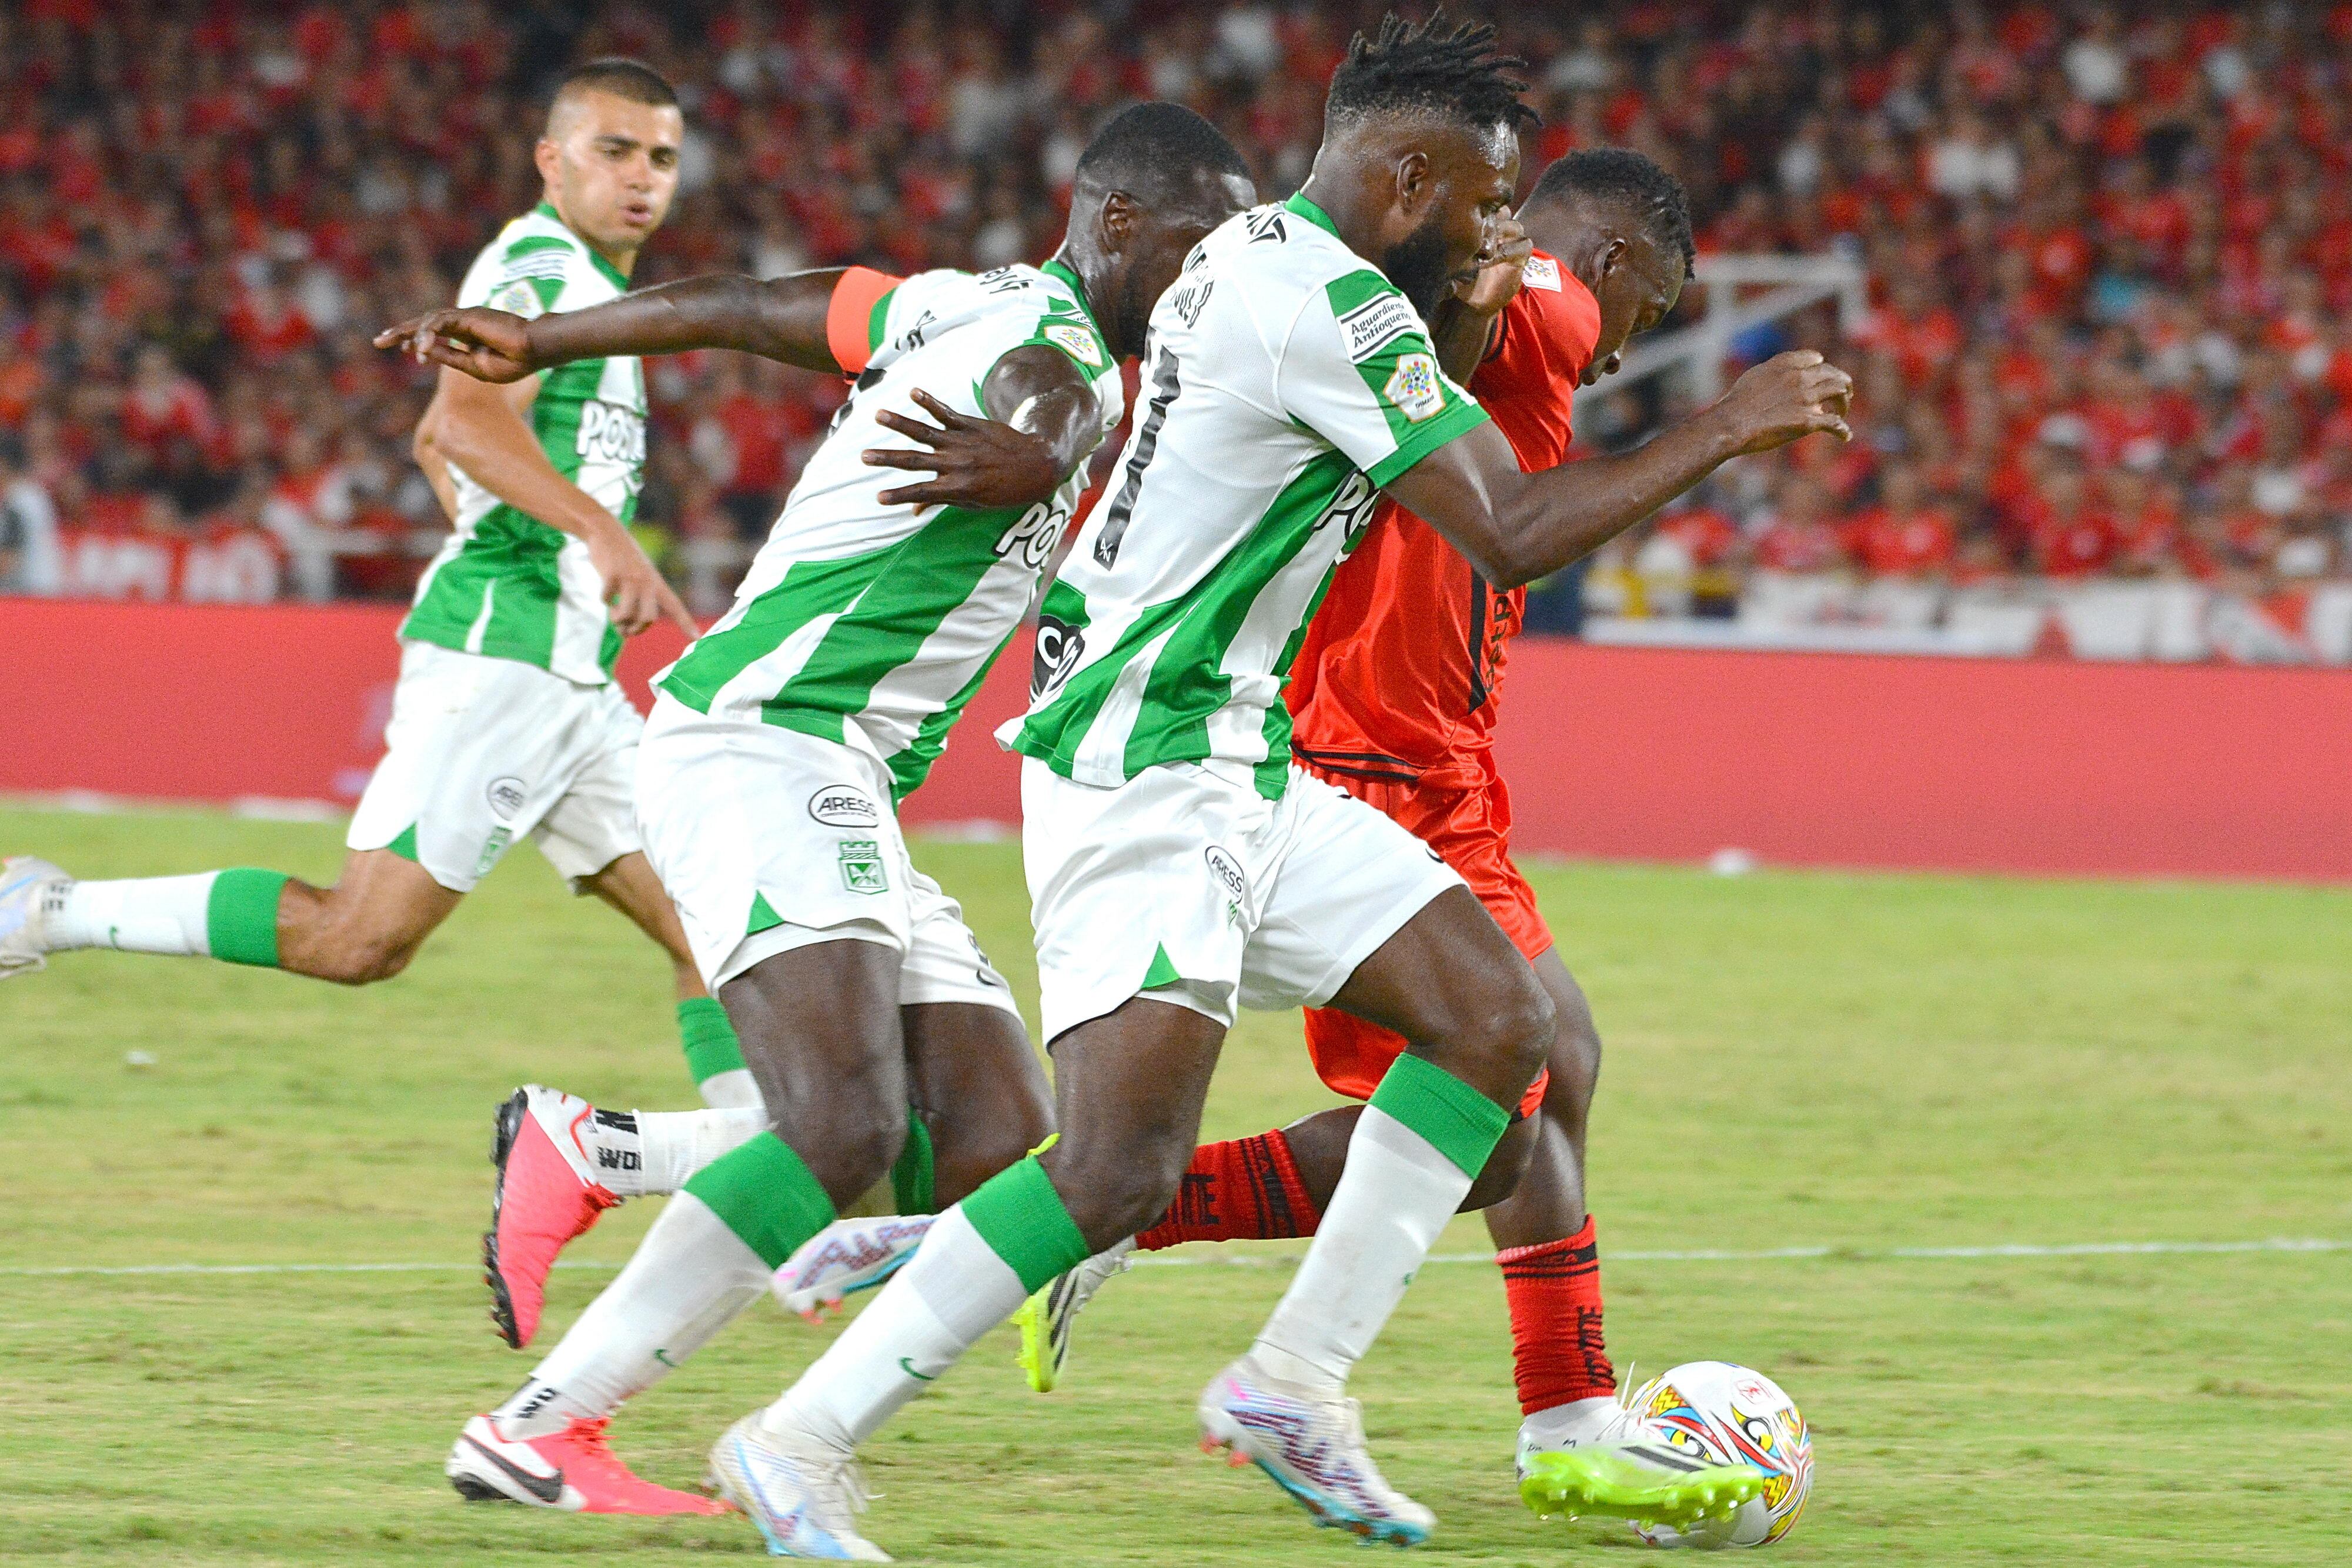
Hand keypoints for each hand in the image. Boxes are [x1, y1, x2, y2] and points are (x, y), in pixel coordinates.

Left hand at [374, 308, 538, 382]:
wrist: (534, 351)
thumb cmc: (513, 362)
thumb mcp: (474, 366)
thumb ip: (450, 357)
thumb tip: (424, 353)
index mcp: (466, 336)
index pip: (433, 334)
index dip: (415, 340)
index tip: (402, 349)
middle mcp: (463, 323)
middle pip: (425, 323)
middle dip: (401, 331)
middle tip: (378, 340)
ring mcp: (465, 317)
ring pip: (429, 321)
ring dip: (409, 332)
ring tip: (393, 344)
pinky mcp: (468, 316)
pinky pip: (441, 322)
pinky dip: (428, 334)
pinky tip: (419, 349)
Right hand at [586, 521, 696, 637]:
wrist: (607, 532)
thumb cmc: (623, 560)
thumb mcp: (638, 577)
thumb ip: (637, 602)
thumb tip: (625, 632)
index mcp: (657, 583)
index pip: (675, 606)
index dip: (686, 623)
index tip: (697, 638)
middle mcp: (647, 582)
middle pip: (648, 619)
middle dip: (636, 630)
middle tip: (625, 630)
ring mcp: (629, 579)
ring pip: (627, 614)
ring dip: (617, 620)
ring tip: (614, 614)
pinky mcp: (611, 575)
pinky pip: (607, 600)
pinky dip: (604, 601)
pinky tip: (605, 595)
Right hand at [861, 389, 1062, 509]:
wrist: (1037, 465)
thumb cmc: (1005, 490)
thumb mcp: (976, 503)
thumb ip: (944, 502)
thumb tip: (916, 510)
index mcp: (957, 487)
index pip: (922, 492)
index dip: (899, 496)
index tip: (878, 497)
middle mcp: (956, 464)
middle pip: (915, 461)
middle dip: (887, 459)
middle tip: (863, 456)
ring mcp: (962, 442)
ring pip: (925, 431)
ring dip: (900, 423)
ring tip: (878, 414)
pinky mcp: (970, 425)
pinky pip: (946, 413)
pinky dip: (929, 401)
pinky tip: (912, 392)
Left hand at [1454, 215, 1532, 316]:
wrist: (1470, 301)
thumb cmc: (1459, 275)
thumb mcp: (1452, 255)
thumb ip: (1453, 238)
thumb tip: (1440, 221)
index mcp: (1485, 223)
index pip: (1488, 205)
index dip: (1479, 208)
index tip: (1463, 217)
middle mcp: (1501, 229)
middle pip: (1503, 211)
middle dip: (1489, 220)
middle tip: (1473, 232)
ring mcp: (1513, 241)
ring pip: (1514, 226)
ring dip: (1498, 234)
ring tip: (1480, 249)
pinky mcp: (1521, 257)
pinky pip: (1523, 245)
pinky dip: (1506, 251)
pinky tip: (1487, 261)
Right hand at [1711, 350, 1854, 455]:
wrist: (1730, 425)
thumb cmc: (1737, 403)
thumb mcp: (1756, 375)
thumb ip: (1776, 370)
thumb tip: (1790, 374)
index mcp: (1787, 363)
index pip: (1816, 359)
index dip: (1822, 368)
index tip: (1823, 377)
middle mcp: (1800, 377)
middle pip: (1833, 374)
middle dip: (1842, 383)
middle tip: (1845, 393)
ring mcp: (1806, 398)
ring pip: (1839, 392)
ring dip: (1844, 403)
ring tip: (1842, 412)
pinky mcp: (1808, 421)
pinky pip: (1835, 423)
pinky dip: (1842, 430)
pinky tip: (1844, 435)